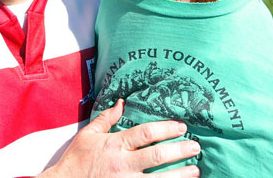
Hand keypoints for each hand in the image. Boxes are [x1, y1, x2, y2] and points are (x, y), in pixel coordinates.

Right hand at [40, 99, 199, 176]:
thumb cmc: (76, 160)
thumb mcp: (88, 135)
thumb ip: (107, 119)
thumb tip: (122, 102)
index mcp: (115, 145)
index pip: (146, 133)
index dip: (166, 128)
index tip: (181, 127)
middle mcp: (122, 164)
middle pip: (157, 155)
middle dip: (180, 150)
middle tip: (195, 146)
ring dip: (180, 175)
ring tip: (196, 170)